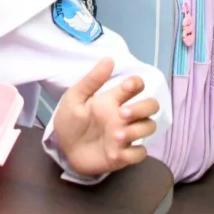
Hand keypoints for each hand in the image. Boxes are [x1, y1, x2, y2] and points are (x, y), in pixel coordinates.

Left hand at [50, 58, 160, 178]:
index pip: (137, 85)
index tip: (126, 87)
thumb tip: (109, 59)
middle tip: (122, 114)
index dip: (137, 83)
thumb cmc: (69, 121)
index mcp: (114, 99)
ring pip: (150, 127)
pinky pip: (140, 153)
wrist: (61, 149)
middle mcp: (124, 116)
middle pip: (151, 105)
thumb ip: (92, 80)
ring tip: (116, 137)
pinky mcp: (124, 155)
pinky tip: (114, 154)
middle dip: (143, 107)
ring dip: (137, 131)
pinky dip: (131, 154)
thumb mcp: (74, 98)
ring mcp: (126, 135)